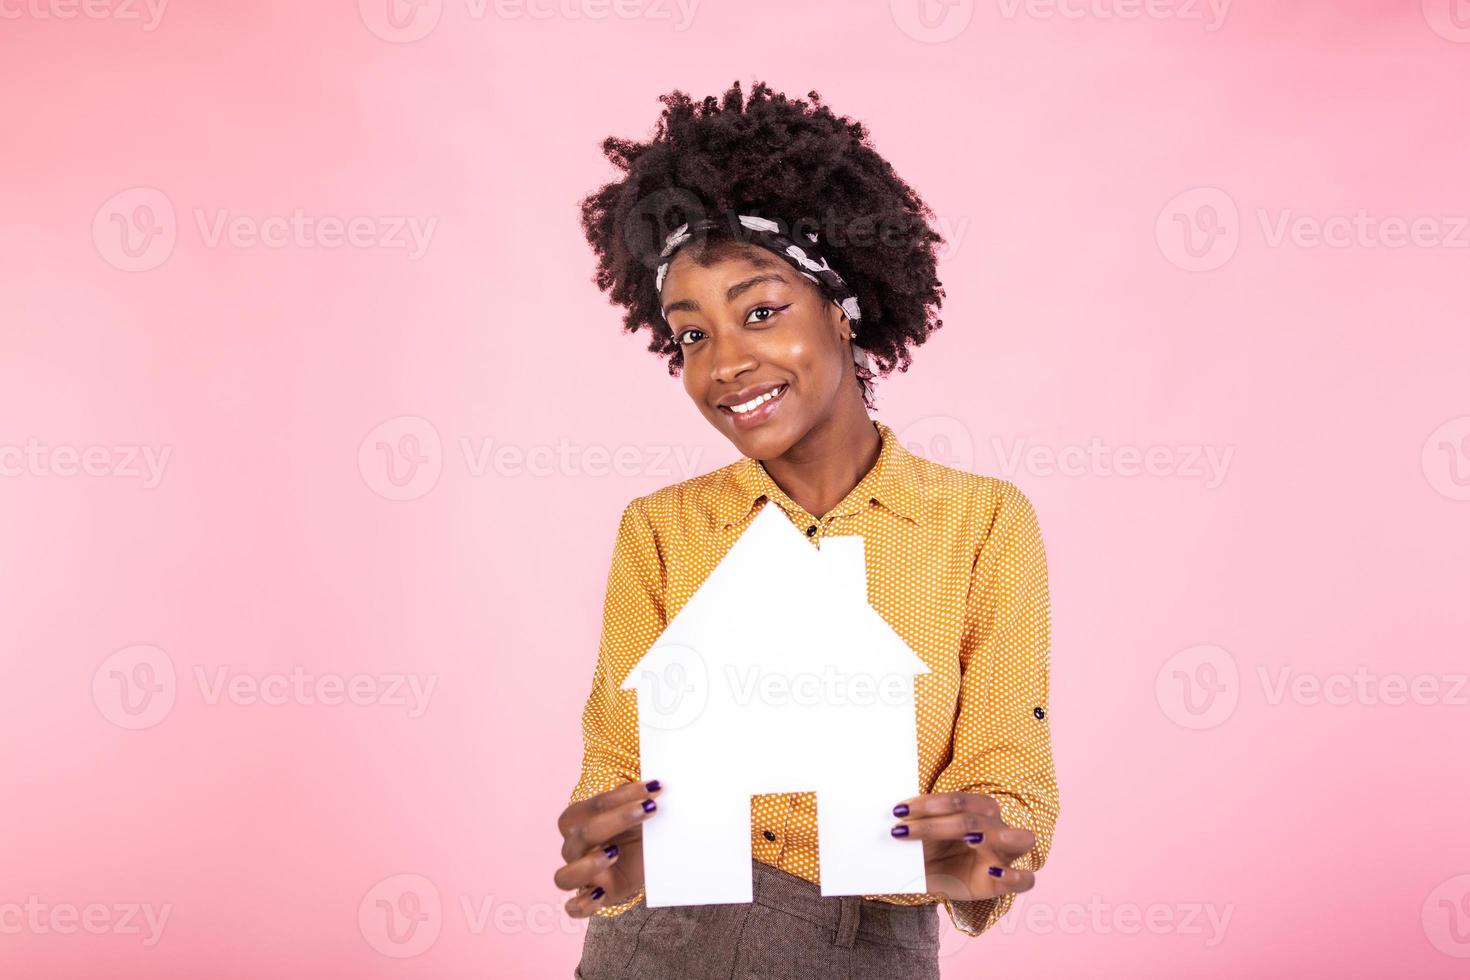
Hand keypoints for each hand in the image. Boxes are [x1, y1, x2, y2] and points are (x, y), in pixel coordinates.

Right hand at [554, 779, 661, 916]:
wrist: (638, 856)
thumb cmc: (633, 827)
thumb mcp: (637, 809)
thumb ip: (640, 796)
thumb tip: (655, 785)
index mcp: (578, 818)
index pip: (597, 803)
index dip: (625, 794)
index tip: (654, 788)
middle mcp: (573, 846)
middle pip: (584, 833)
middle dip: (618, 818)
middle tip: (650, 809)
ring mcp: (577, 874)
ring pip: (564, 876)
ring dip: (588, 864)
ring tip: (614, 852)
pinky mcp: (589, 898)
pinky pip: (573, 908)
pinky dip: (582, 904)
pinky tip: (600, 894)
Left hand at [890, 791, 1036, 900]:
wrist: (938, 878)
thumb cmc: (932, 848)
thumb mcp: (918, 835)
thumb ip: (912, 822)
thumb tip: (890, 812)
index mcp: (977, 808)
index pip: (958, 800)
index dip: (928, 804)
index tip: (897, 811)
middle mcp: (995, 827)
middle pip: (977, 818)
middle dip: (938, 824)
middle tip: (903, 830)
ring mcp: (1004, 854)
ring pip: (1021, 838)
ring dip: (999, 834)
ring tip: (972, 838)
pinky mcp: (1004, 883)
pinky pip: (1026, 880)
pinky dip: (1015, 876)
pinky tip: (994, 872)